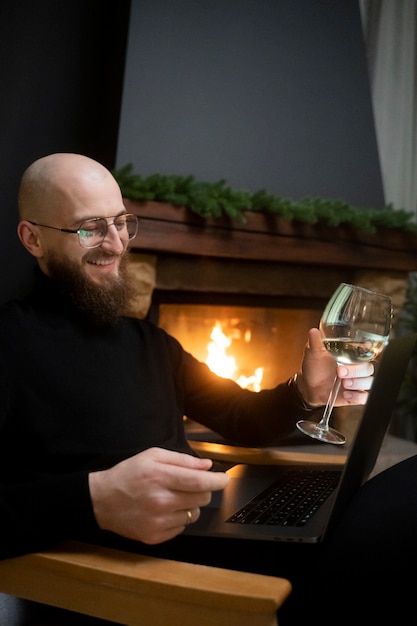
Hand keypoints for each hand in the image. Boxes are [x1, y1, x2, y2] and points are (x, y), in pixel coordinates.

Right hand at [89, 447, 228, 544]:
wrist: (101, 500)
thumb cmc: (128, 474)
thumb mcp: (152, 456)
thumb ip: (182, 460)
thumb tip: (207, 466)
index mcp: (160, 477)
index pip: (199, 481)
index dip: (217, 481)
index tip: (225, 480)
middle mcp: (161, 501)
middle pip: (201, 498)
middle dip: (202, 489)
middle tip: (190, 484)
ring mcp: (158, 522)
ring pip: (194, 514)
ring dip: (190, 505)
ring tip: (172, 497)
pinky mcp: (155, 537)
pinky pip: (182, 527)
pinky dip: (178, 518)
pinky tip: (163, 510)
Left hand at [296, 327, 373, 406]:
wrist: (309, 387)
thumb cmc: (315, 367)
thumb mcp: (313, 353)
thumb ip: (315, 342)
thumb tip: (314, 331)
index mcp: (351, 355)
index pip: (367, 352)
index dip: (367, 353)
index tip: (357, 355)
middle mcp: (357, 368)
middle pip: (369, 368)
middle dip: (356, 370)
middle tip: (340, 372)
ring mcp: (357, 382)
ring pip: (370, 382)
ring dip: (358, 383)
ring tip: (344, 383)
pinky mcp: (355, 396)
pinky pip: (364, 397)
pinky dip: (357, 396)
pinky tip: (346, 394)